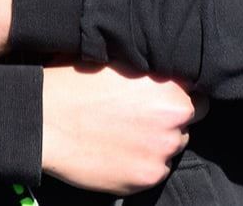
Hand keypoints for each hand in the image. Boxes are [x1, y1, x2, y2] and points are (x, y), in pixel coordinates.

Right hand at [40, 64, 205, 196]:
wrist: (44, 120)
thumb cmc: (75, 83)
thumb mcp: (120, 63)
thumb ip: (153, 73)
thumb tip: (166, 75)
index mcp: (172, 93)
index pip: (197, 98)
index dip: (179, 98)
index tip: (162, 100)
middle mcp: (173, 126)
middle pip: (185, 126)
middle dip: (168, 123)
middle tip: (138, 118)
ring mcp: (159, 156)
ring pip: (169, 150)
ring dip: (154, 144)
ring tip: (124, 135)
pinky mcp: (142, 180)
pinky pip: (152, 172)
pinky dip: (139, 164)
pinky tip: (115, 151)